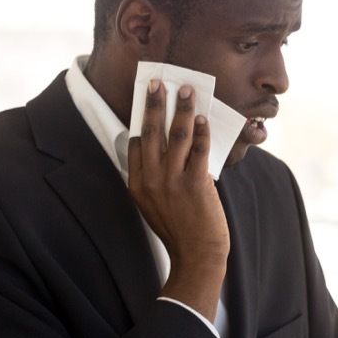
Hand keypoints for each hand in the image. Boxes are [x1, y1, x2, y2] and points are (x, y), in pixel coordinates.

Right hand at [127, 80, 228, 318]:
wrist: (197, 255)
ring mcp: (172, 181)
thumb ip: (153, 180)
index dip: (141, 120)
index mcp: (137, 185)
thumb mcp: (153, 206)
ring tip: (186, 90)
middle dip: (154, 104)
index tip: (146, 101)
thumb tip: (163, 149)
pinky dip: (200, 131)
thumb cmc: (178, 230)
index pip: (135, 144)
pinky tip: (201, 118)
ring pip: (175, 135)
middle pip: (150, 132)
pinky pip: (197, 148)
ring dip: (181, 109)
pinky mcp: (195, 183)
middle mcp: (151, 180)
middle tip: (158, 82)